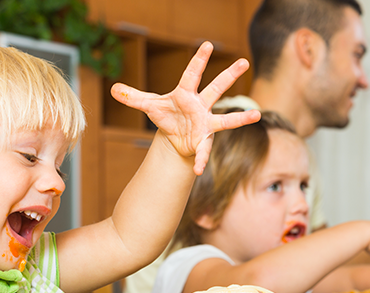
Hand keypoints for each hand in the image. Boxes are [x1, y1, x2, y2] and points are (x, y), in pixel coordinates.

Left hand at [110, 42, 260, 174]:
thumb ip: (133, 98)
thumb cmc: (167, 116)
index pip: (192, 73)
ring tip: (256, 115)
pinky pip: (204, 152)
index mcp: (186, 94)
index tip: (207, 45)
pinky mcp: (204, 142)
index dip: (199, 59)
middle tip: (244, 61)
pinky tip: (198, 170)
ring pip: (226, 119)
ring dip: (241, 118)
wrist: (175, 138)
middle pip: (217, 88)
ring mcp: (206, 124)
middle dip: (230, 75)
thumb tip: (112, 89)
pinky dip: (200, 161)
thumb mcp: (149, 106)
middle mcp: (200, 106)